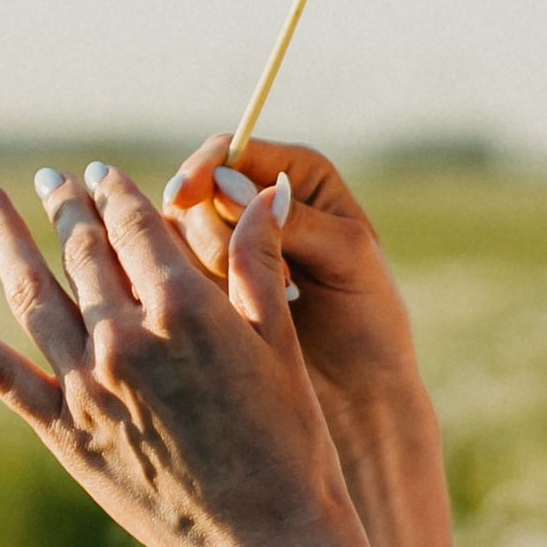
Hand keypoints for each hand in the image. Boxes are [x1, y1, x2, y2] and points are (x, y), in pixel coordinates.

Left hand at [0, 163, 353, 546]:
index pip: (135, 226)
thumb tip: (265, 191)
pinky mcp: (63, 430)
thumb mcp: (282, 346)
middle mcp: (126, 340)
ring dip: (4, 237)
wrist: (263, 538)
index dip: (116, 192)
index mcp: (185, 310)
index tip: (101, 174)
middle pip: (82, 252)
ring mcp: (87, 385)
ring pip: (32, 292)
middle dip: (66, 208)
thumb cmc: (289, 444)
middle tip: (52, 181)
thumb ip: (258, 264)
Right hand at [162, 134, 428, 467]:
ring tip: (270, 303)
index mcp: (298, 179)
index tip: (184, 196)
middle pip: (193, 193)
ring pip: (177, 236)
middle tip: (267, 279)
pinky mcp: (212, 292)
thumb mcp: (346, 259)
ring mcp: (229, 251)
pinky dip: (196, 294)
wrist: (362, 395)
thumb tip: (224, 183)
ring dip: (211, 268)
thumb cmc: (370, 324)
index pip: (230, 152)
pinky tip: (238, 318)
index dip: (201, 169)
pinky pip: (177, 278)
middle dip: (213, 232)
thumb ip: (294, 218)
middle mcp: (258, 207)